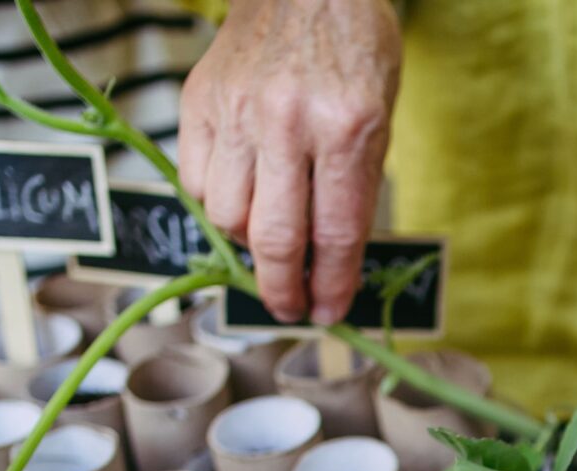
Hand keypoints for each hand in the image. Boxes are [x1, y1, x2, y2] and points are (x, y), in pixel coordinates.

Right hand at [178, 0, 403, 325]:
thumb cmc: (353, 49)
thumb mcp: (380, 117)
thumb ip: (356, 188)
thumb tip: (332, 264)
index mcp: (346, 126)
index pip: (335, 234)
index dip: (330, 287)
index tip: (327, 314)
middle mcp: (287, 120)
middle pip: (272, 237)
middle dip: (281, 288)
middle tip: (289, 307)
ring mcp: (236, 110)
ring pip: (226, 216)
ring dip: (247, 245)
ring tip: (268, 242)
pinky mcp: (198, 101)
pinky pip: (197, 181)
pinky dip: (216, 206)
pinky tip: (240, 200)